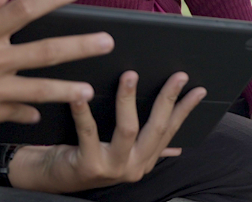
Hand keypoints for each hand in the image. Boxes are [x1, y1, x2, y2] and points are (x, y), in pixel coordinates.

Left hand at [11, 71, 205, 193]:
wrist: (52, 176)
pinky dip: (85, 112)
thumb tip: (177, 148)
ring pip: (128, 129)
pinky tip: (81, 94)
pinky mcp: (89, 165)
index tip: (199, 90)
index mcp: (144, 160)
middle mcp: (133, 166)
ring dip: (129, 99)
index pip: (170, 131)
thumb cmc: (84, 156)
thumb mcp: (119, 153)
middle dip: (168, 99)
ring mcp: (112, 167)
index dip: (185, 110)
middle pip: (156, 129)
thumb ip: (146, 148)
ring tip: (130, 75)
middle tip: (177, 76)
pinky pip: (89, 133)